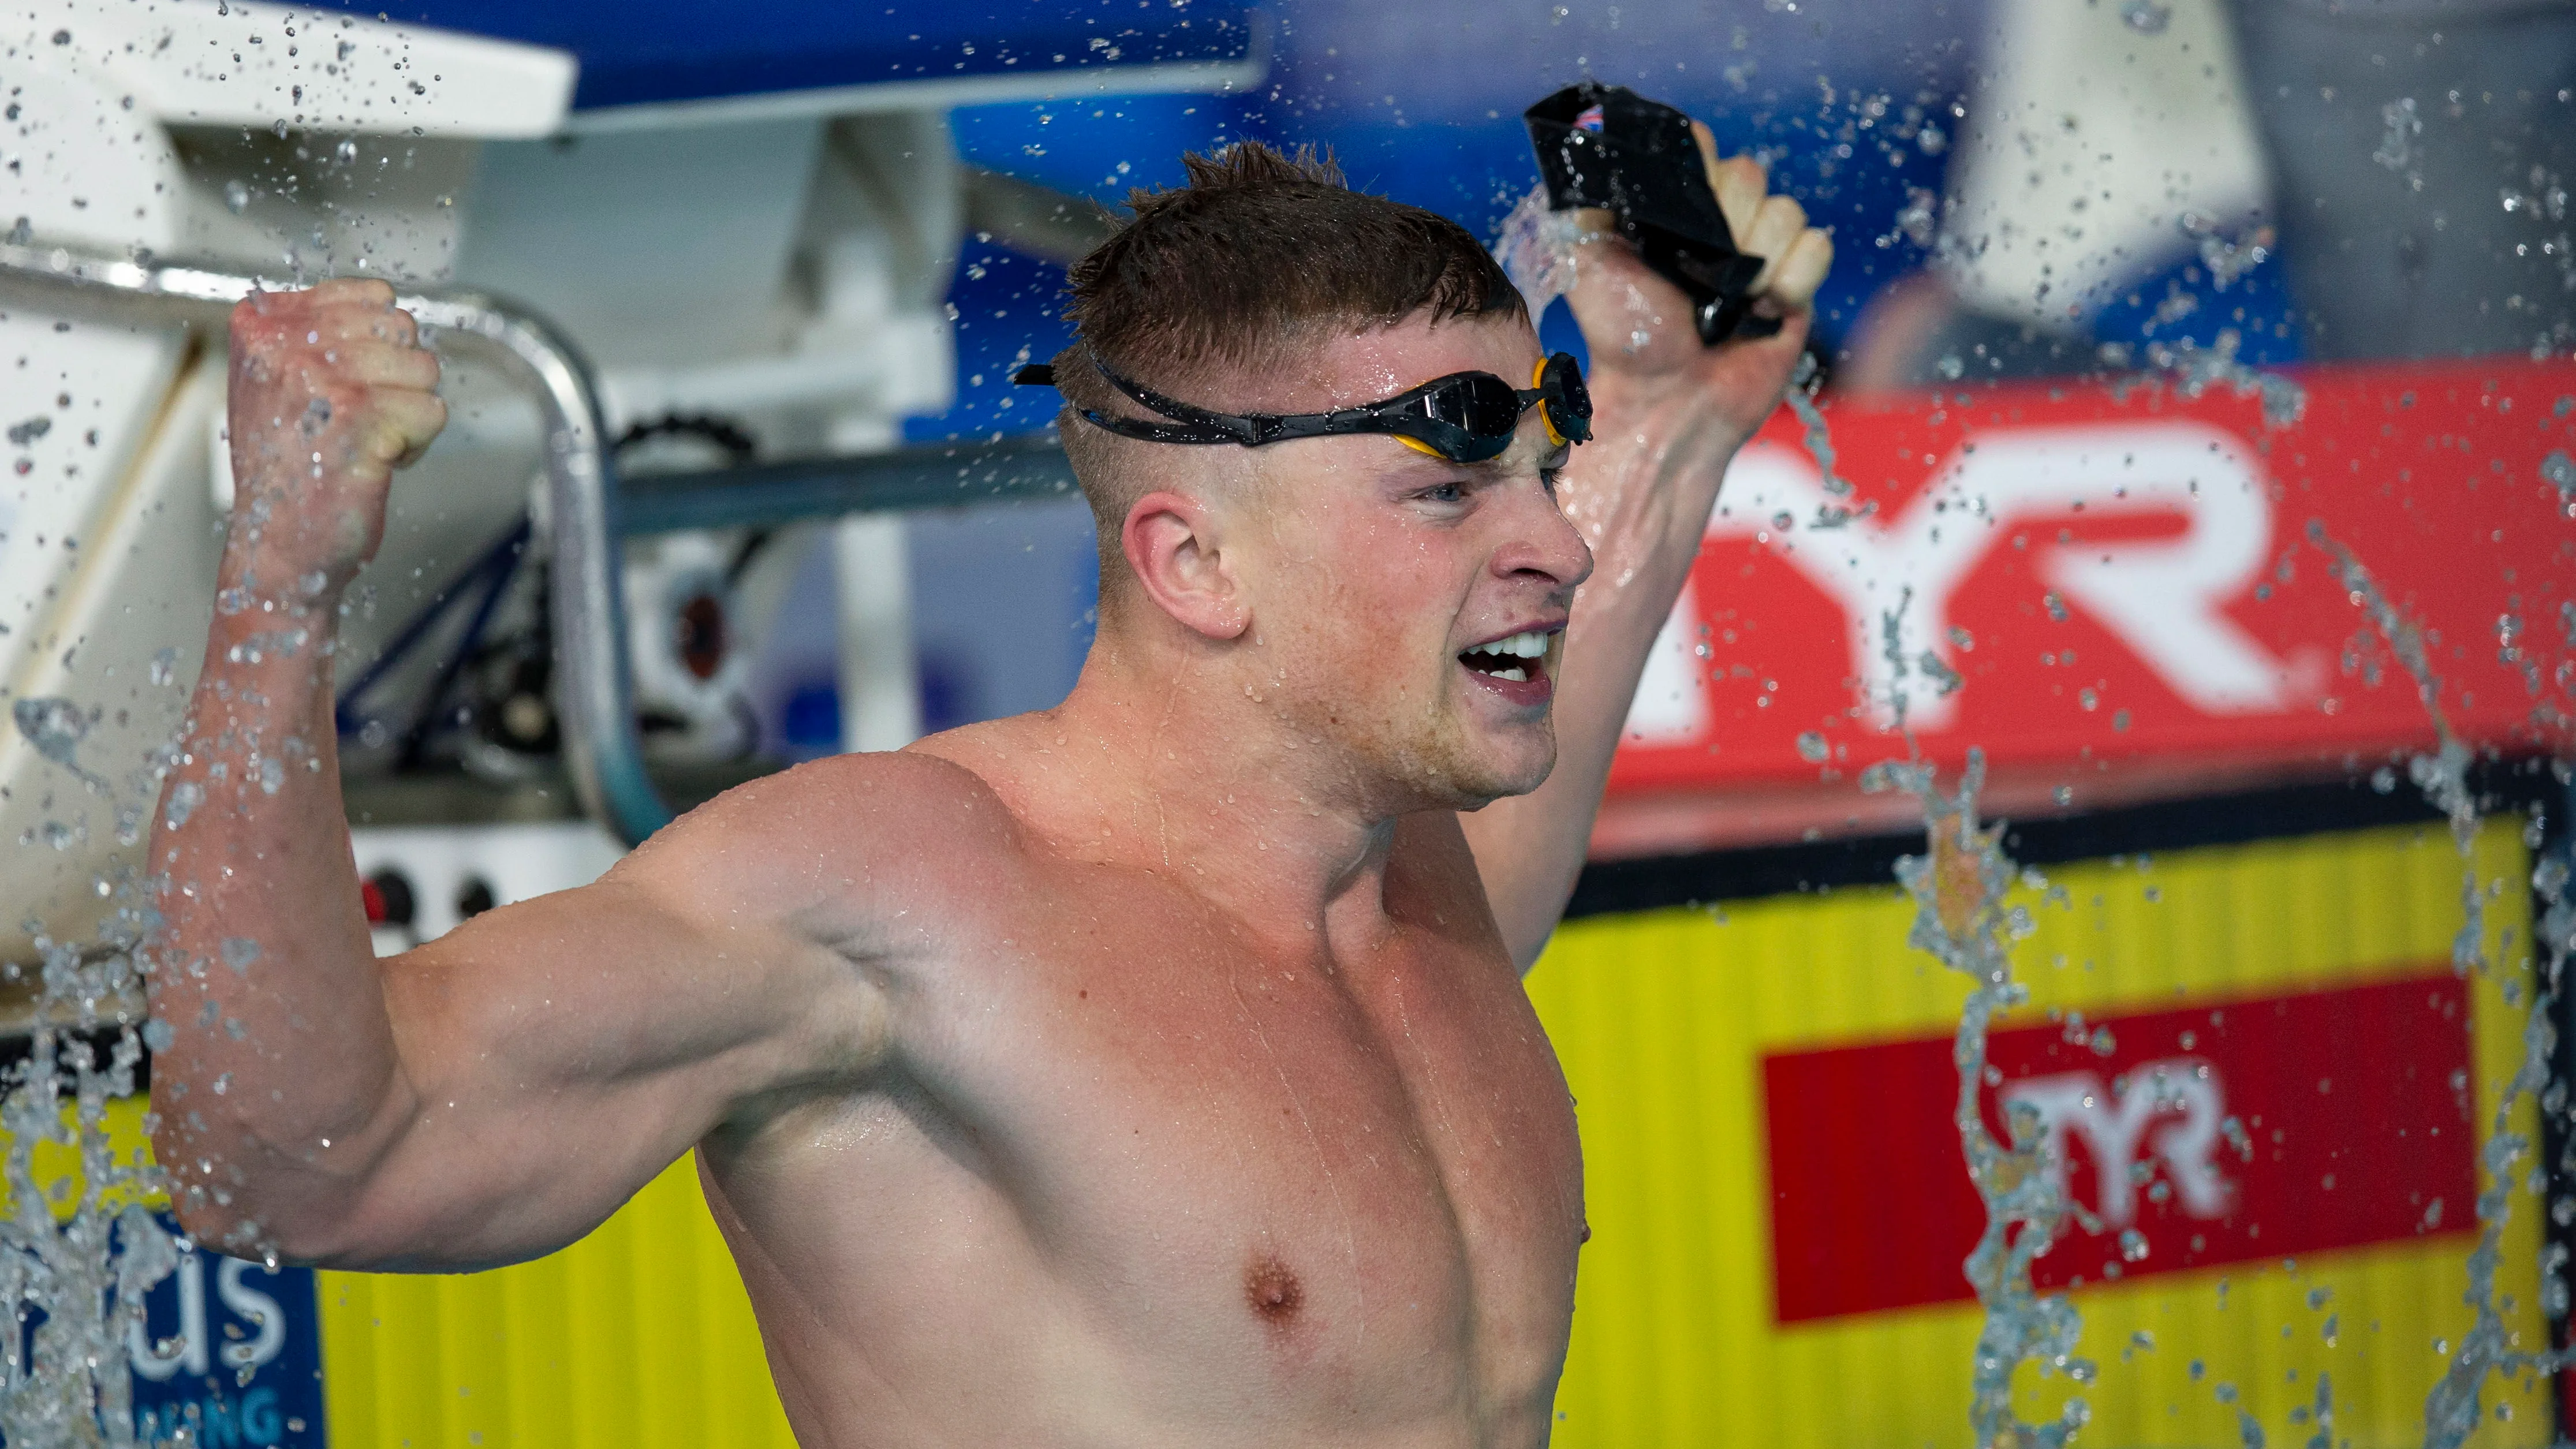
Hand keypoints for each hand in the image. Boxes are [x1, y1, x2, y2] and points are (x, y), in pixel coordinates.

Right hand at [225, 278, 446, 592]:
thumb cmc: (289, 469)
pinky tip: (371, 464)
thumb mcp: (280, 380)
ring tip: (360, 444)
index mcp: (261, 323)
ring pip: (423, 368)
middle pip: (402, 329)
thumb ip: (319, 333)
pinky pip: (432, 411)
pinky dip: (415, 445)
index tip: (339, 392)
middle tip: (354, 423)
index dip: (379, 349)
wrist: (278, 546)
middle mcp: (282, 343)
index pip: (373, 296)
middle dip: (398, 380)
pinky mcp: (357, 417)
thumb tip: (385, 304)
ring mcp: (317, 378)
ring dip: (406, 414)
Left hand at [1554, 122, 1832, 565]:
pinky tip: (1765, 310)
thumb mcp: (1587, 262)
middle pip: (1749, 173)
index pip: (1701, 148)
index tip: (1683, 204)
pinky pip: (1818, 247)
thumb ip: (1588, 204)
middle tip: (1698, 269)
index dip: (1698, 167)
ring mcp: (1760, 255)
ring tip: (1730, 300)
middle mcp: (1719, 226)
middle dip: (1727, 218)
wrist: (1668, 403)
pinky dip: (1794, 279)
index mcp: (1672, 212)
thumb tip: (1594, 147)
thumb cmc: (1624, 339)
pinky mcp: (1796, 286)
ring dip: (1758, 257)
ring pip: (1787, 209)